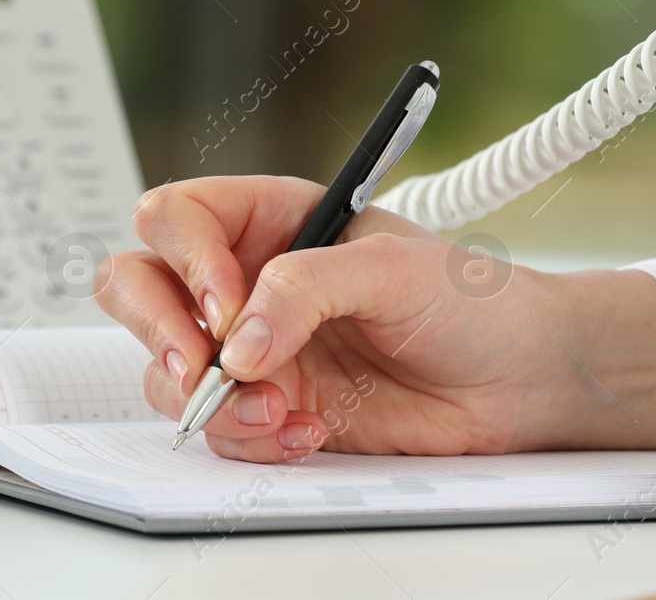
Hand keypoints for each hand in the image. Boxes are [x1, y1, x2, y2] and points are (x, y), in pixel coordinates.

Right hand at [95, 175, 655, 461]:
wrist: (518, 379)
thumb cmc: (469, 298)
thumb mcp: (392, 267)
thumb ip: (305, 289)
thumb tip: (237, 341)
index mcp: (271, 218)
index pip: (178, 218)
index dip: (185, 259)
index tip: (226, 303)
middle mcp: (246, 280)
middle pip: (138, 286)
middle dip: (157, 329)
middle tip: (199, 364)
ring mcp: (252, 349)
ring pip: (164, 369)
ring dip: (210, 397)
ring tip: (283, 407)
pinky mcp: (269, 407)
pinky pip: (216, 427)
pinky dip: (248, 436)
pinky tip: (307, 430)